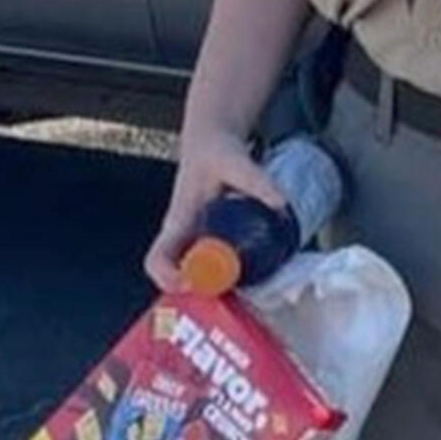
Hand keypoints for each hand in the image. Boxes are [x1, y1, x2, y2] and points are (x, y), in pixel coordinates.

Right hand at [144, 125, 286, 292]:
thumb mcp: (234, 162)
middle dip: (201, 295)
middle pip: (179, 280)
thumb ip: (257, 181)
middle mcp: (184, 239)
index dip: (168, 278)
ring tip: (247, 294)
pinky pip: (218, 265)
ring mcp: (198, 241)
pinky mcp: (215, 239)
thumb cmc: (214, 151)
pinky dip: (232, 276)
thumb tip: (283, 204)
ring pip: (199, 277)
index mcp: (178, 222)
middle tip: (231, 299)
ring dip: (219, 290)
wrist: (213, 140)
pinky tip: (258, 278)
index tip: (192, 282)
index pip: (157, 260)